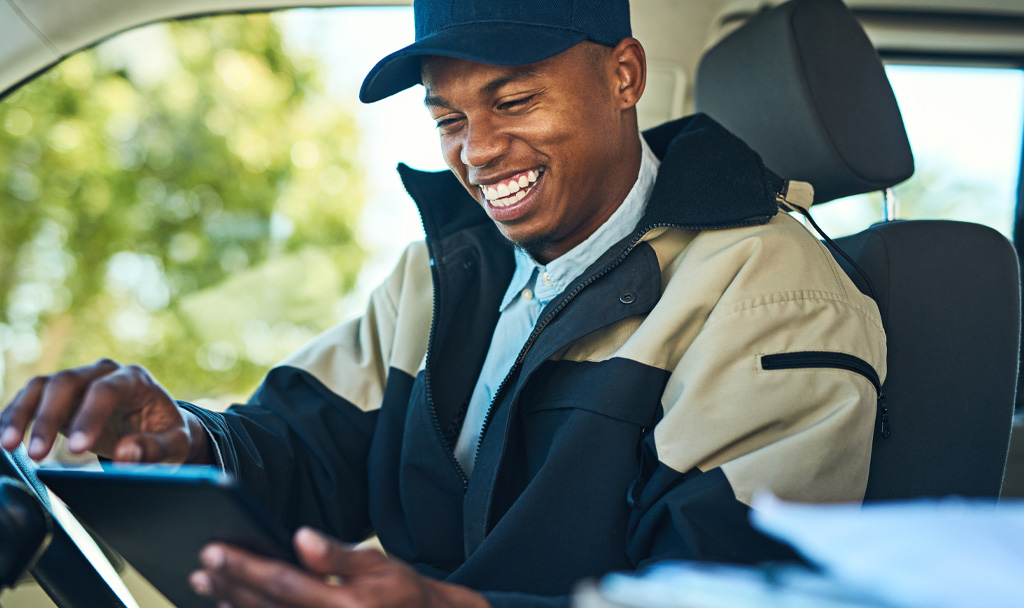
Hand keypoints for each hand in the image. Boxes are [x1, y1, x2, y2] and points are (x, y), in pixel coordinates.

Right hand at [0, 358, 208, 462]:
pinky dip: (14, 416)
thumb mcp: (175, 444)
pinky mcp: (61, 395)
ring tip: (10, 447)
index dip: (90, 417)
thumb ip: (156, 449)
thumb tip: (127, 455)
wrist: (157, 424)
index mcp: (135, 379)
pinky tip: (5, 439)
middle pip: (67, 382)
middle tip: (37, 455)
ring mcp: (80, 380)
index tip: (78, 449)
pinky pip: (31, 398)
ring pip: (42, 386)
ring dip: (22, 415)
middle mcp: (103, 372)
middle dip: (49, 418)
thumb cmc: (166, 433)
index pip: (106, 390)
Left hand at [190, 527, 489, 607]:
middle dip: (228, 584)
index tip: (213, 549)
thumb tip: (300, 537)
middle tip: (201, 562)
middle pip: (263, 607)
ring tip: (205, 582)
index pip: (280, 582)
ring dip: (230, 603)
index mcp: (342, 606)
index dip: (244, 566)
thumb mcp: (380, 565)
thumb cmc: (402, 594)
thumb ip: (337, 555)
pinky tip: (230, 605)